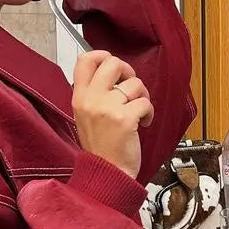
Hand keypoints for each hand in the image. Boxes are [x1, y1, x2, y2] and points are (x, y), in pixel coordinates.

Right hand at [72, 50, 153, 177]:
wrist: (107, 173)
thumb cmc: (101, 147)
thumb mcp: (85, 116)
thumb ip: (94, 93)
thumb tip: (113, 74)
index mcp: (79, 98)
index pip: (85, 60)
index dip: (103, 56)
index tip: (115, 68)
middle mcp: (91, 100)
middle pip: (113, 62)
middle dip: (128, 71)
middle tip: (130, 88)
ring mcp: (107, 109)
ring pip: (135, 83)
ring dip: (142, 96)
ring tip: (137, 112)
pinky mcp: (125, 119)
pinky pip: (145, 102)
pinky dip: (149, 113)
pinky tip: (142, 124)